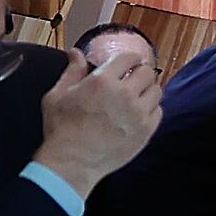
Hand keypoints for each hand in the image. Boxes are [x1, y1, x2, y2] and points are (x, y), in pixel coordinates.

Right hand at [36, 48, 165, 194]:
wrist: (73, 162)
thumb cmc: (61, 129)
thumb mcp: (57, 95)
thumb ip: (72, 72)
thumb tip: (76, 52)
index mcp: (103, 81)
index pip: (129, 57)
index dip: (129, 59)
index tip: (127, 65)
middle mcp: (125, 94)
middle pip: (147, 72)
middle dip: (139, 73)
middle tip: (131, 81)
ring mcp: (138, 113)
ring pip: (156, 91)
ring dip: (147, 91)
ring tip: (135, 97)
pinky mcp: (146, 131)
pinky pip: (158, 112)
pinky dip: (151, 109)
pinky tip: (138, 113)